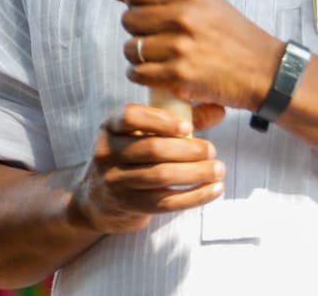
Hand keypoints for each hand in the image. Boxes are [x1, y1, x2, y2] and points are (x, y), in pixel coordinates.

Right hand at [69, 104, 224, 233]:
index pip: (130, 116)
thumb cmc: (131, 156)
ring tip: (218, 170)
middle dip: (187, 149)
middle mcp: (107, 152)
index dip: (161, 120)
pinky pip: (164, 202)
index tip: (188, 127)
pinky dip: (194, 196)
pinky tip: (214, 190)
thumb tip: (219, 111)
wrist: (97, 198)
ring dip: (195, 173)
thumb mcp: (143, 132)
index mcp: (110, 126)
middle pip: (151, 148)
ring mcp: (114, 181)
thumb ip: (178, 120)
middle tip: (212, 150)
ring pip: (160, 176)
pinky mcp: (127, 205)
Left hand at [110, 0, 283, 112]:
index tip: (140, 9)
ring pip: (132, 49)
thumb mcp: (207, 3)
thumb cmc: (235, 37)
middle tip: (156, 37)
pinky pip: (138, 73)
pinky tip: (158, 72)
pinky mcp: (178, 77)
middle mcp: (182, 17)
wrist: (262, 71)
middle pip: (130, 20)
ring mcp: (179, 48)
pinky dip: (143, 75)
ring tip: (158, 57)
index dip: (133, 1)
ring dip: (139, 55)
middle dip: (137, 30)